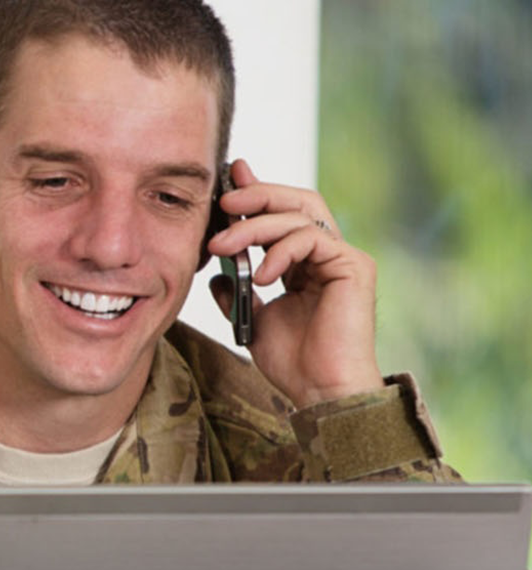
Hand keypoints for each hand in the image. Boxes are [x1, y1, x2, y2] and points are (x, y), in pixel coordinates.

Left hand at [206, 159, 383, 407]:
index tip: (228, 179)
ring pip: (300, 215)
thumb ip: (238, 293)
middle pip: (295, 201)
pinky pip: (313, 238)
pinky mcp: (354, 266)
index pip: (282, 214)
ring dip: (255, 227)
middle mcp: (326, 254)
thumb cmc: (293, 363)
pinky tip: (261, 275)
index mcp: (304, 263)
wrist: (320, 391)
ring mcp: (343, 258)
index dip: (256, 193)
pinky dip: (281, 251)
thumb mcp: (252, 320)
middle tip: (224, 201)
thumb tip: (216, 274)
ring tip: (223, 246)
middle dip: (256, 195)